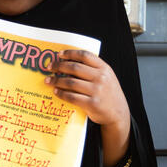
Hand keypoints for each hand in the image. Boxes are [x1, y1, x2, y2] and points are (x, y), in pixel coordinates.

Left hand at [46, 50, 130, 165]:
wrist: (118, 113)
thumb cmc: (109, 94)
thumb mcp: (107, 77)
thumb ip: (93, 70)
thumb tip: (69, 64)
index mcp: (104, 69)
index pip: (85, 56)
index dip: (70, 53)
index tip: (59, 54)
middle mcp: (101, 78)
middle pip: (75, 68)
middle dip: (59, 66)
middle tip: (50, 67)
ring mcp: (96, 91)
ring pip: (70, 82)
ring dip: (56, 81)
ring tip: (49, 80)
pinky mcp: (91, 104)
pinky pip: (71, 97)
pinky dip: (61, 94)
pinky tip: (56, 92)